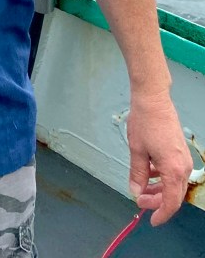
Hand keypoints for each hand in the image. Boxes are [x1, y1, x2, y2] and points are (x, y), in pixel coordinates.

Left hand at [126, 92, 191, 225]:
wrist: (153, 99)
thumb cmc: (145, 122)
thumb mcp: (137, 151)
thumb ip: (137, 174)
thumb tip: (136, 191)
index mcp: (173, 169)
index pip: (171, 202)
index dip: (161, 214)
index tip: (151, 221)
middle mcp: (183, 166)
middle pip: (173, 194)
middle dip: (157, 201)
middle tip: (139, 200)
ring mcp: (183, 158)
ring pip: (173, 183)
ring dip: (158, 189)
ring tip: (141, 187)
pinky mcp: (180, 151)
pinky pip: (173, 171)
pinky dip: (161, 177)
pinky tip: (148, 172)